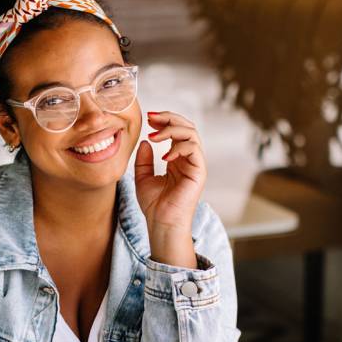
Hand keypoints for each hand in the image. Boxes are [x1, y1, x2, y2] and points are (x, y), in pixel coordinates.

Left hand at [134, 112, 206, 267]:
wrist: (160, 223)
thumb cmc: (154, 205)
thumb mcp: (142, 177)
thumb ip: (144, 159)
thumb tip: (145, 141)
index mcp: (177, 159)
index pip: (176, 131)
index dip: (164, 121)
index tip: (148, 118)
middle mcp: (188, 159)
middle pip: (186, 127)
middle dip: (169, 118)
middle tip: (152, 118)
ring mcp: (195, 164)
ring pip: (191, 134)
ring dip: (172, 130)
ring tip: (154, 136)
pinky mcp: (199, 172)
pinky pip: (194, 150)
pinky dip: (178, 147)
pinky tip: (163, 156)